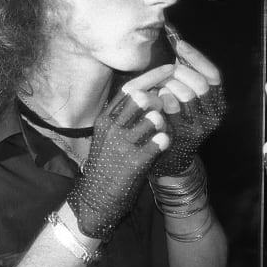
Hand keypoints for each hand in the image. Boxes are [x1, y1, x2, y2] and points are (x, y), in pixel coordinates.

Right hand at [67, 65, 172, 239]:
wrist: (96, 199)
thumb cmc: (107, 164)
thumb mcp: (108, 135)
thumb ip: (124, 115)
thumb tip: (147, 91)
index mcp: (105, 118)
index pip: (130, 88)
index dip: (153, 76)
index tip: (170, 68)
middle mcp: (111, 128)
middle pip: (141, 98)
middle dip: (159, 98)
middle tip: (166, 106)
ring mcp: (122, 145)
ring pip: (153, 118)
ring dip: (164, 122)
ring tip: (162, 130)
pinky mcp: (134, 162)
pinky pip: (159, 142)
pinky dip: (165, 140)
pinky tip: (163, 143)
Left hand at [150, 36, 225, 176]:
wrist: (171, 159)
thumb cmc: (175, 121)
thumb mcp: (186, 98)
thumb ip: (186, 77)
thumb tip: (179, 45)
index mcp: (217, 103)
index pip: (213, 76)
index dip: (196, 57)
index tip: (180, 44)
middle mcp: (214, 115)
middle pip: (200, 83)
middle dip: (179, 71)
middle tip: (164, 70)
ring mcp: (200, 127)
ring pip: (185, 93)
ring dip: (168, 85)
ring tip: (158, 87)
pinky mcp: (184, 135)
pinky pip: (172, 106)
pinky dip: (161, 97)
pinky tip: (155, 99)